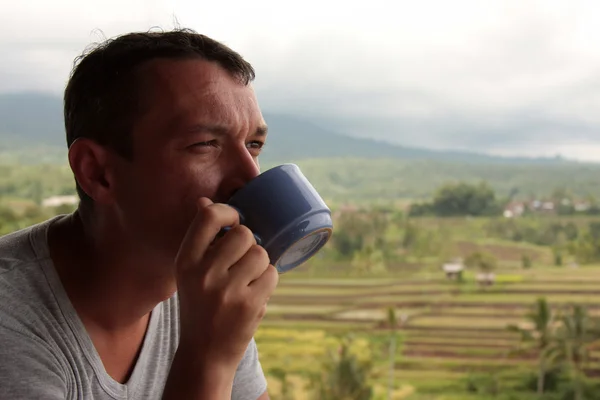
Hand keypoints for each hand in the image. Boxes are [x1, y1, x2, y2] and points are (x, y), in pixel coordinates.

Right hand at [174, 197, 278, 369]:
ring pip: (261, 253)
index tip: (235, 221)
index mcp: (186, 261)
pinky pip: (271, 274)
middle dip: (249, 243)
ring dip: (260, 264)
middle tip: (242, 260)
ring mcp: (227, 291)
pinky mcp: (249, 305)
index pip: (209, 217)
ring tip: (247, 279)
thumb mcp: (190, 272)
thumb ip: (200, 239)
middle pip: (243, 233)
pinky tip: (254, 293)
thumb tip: (204, 201)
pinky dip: (268, 281)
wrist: (204, 353)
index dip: (229, 212)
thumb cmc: (200, 305)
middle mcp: (204, 274)